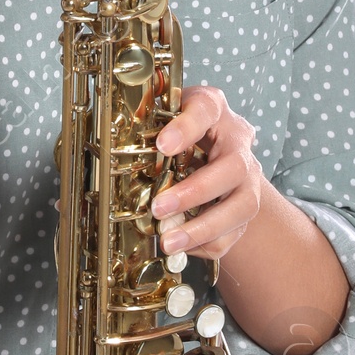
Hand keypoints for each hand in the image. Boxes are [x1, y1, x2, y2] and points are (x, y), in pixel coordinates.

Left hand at [151, 84, 265, 262]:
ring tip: (168, 241)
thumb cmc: (178, 131)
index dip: (186, 128)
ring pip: (242, 206)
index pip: (206, 109)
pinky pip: (235, 233)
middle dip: (195, 192)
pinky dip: (206, 243)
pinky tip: (181, 245)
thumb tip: (105, 156)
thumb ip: (141, 130)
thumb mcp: (159, 118)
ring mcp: (248, 177)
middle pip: (233, 167)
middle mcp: (238, 142)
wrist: (212, 149)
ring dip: (203, 228)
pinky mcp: (246, 207)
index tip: (162, 145)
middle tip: (159, 208)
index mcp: (213, 109)